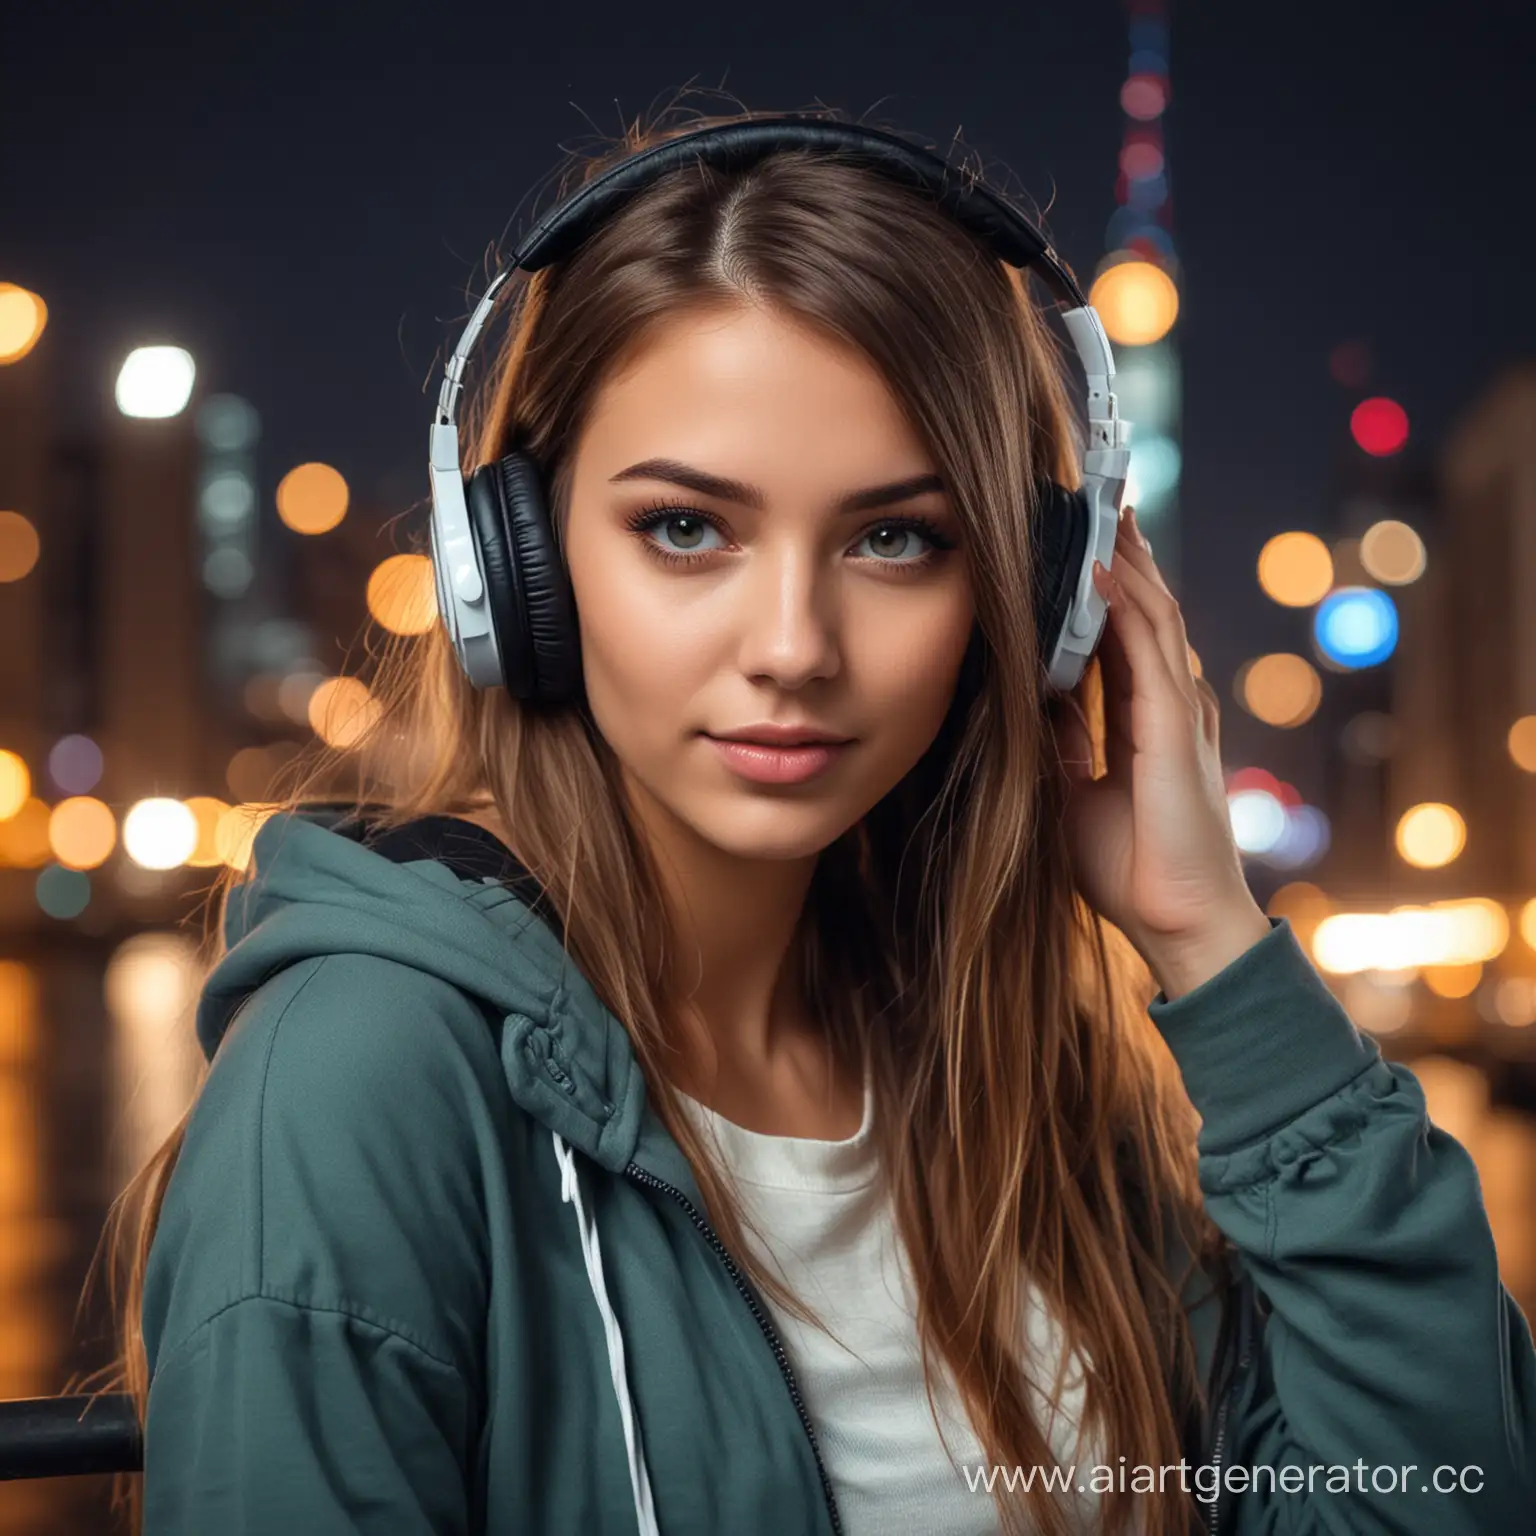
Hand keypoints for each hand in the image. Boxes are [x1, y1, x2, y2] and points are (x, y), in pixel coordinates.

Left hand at [1049, 505, 1270, 999]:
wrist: (1176, 926)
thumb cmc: (1133, 870)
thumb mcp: (1073, 793)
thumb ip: (1063, 742)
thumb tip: (1036, 699)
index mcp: (1145, 720)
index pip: (1119, 635)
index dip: (1101, 588)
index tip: (1074, 542)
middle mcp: (1168, 706)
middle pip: (1142, 611)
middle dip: (1120, 555)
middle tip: (1094, 498)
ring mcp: (1178, 712)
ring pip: (1151, 614)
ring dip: (1126, 560)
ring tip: (1100, 508)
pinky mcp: (1177, 729)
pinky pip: (1150, 649)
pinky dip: (1126, 604)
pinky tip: (1102, 566)